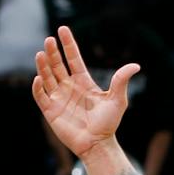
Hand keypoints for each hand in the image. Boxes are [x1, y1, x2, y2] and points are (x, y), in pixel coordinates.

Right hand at [33, 26, 135, 164]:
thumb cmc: (108, 123)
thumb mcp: (117, 100)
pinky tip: (39, 78)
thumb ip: (121, 81)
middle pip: (58, 65)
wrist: (98, 145)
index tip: (62, 29)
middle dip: (53, 52)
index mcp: (84, 82)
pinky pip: (41, 96)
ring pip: (48, 77)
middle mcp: (69, 87)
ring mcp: (59, 98)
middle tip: (49, 39)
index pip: (73, 59)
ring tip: (41, 53)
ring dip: (43, 66)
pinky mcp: (51, 111)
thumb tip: (135, 65)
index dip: (68, 45)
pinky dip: (38, 87)